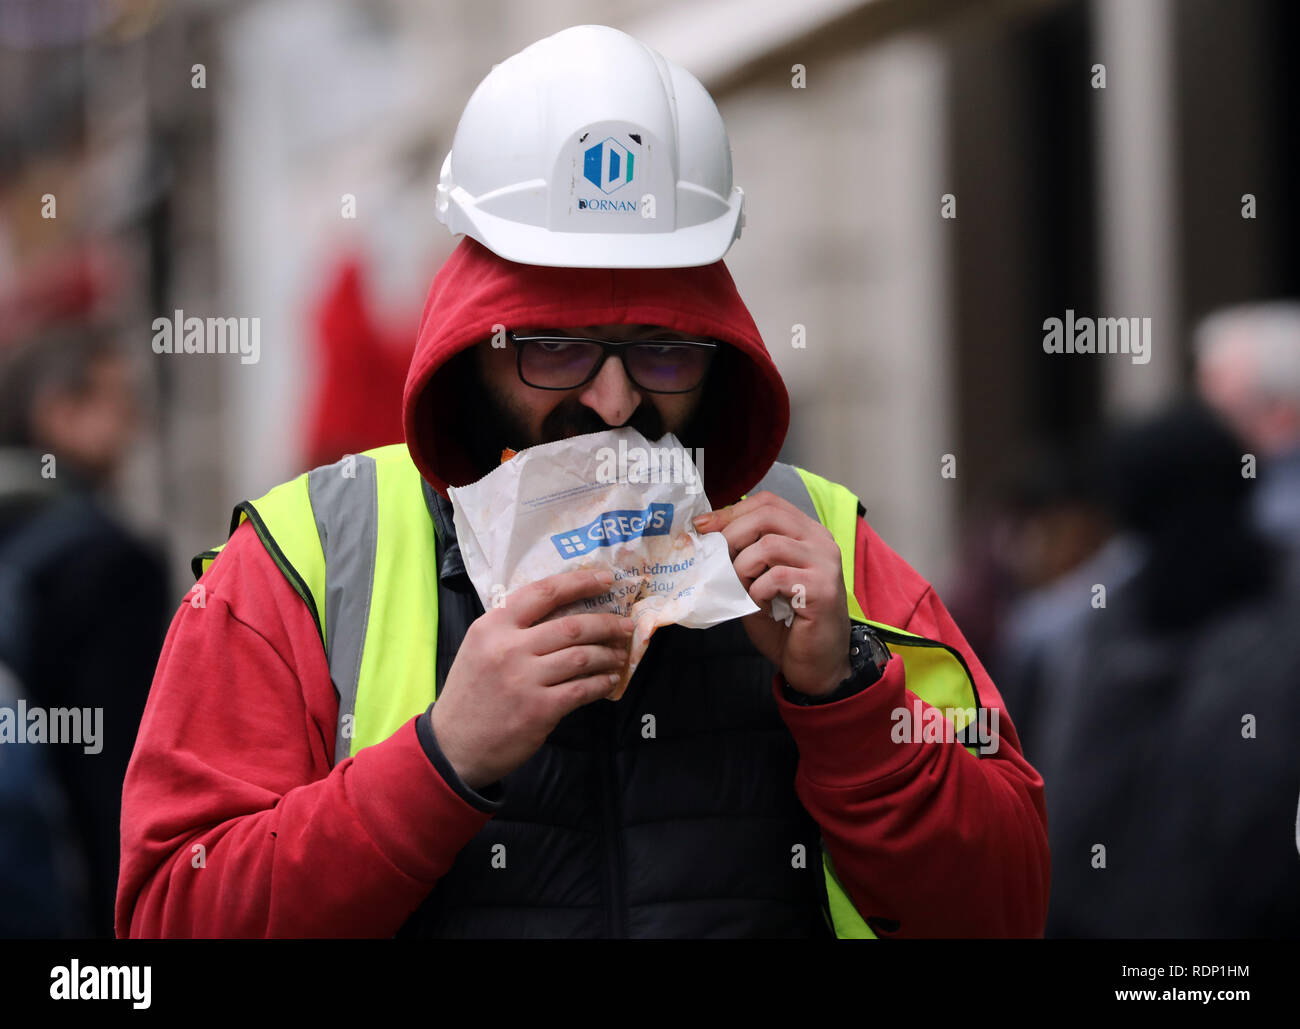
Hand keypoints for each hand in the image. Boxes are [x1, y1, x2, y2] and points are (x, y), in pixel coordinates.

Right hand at [431, 568, 634, 789]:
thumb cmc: (471, 693)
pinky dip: (601, 683)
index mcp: (493, 626)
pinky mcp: (539, 709)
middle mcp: (508, 648)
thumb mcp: (479, 648)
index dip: (580, 582)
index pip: (543, 592)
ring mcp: (525, 679)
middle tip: (625, 625)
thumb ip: (512, 628)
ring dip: (607, 654)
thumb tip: (562, 612)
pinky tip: (608, 681)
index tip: (605, 579)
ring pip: (582, 657)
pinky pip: (582, 689)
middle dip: (606, 624)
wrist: (454, 745)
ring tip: (619, 654)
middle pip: (572, 626)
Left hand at [694, 492, 850, 697]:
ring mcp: (825, 563)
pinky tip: (760, 605)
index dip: (732, 511)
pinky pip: (777, 577)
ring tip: (742, 589)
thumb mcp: (759, 582)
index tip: (703, 526)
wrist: (816, 666)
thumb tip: (706, 536)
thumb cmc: (785, 625)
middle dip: (731, 535)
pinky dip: (757, 591)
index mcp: (807, 533)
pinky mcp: (823, 589)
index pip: (768, 503)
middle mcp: (821, 541)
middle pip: (768, 516)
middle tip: (717, 560)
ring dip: (743, 568)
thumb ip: (743, 557)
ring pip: (769, 545)